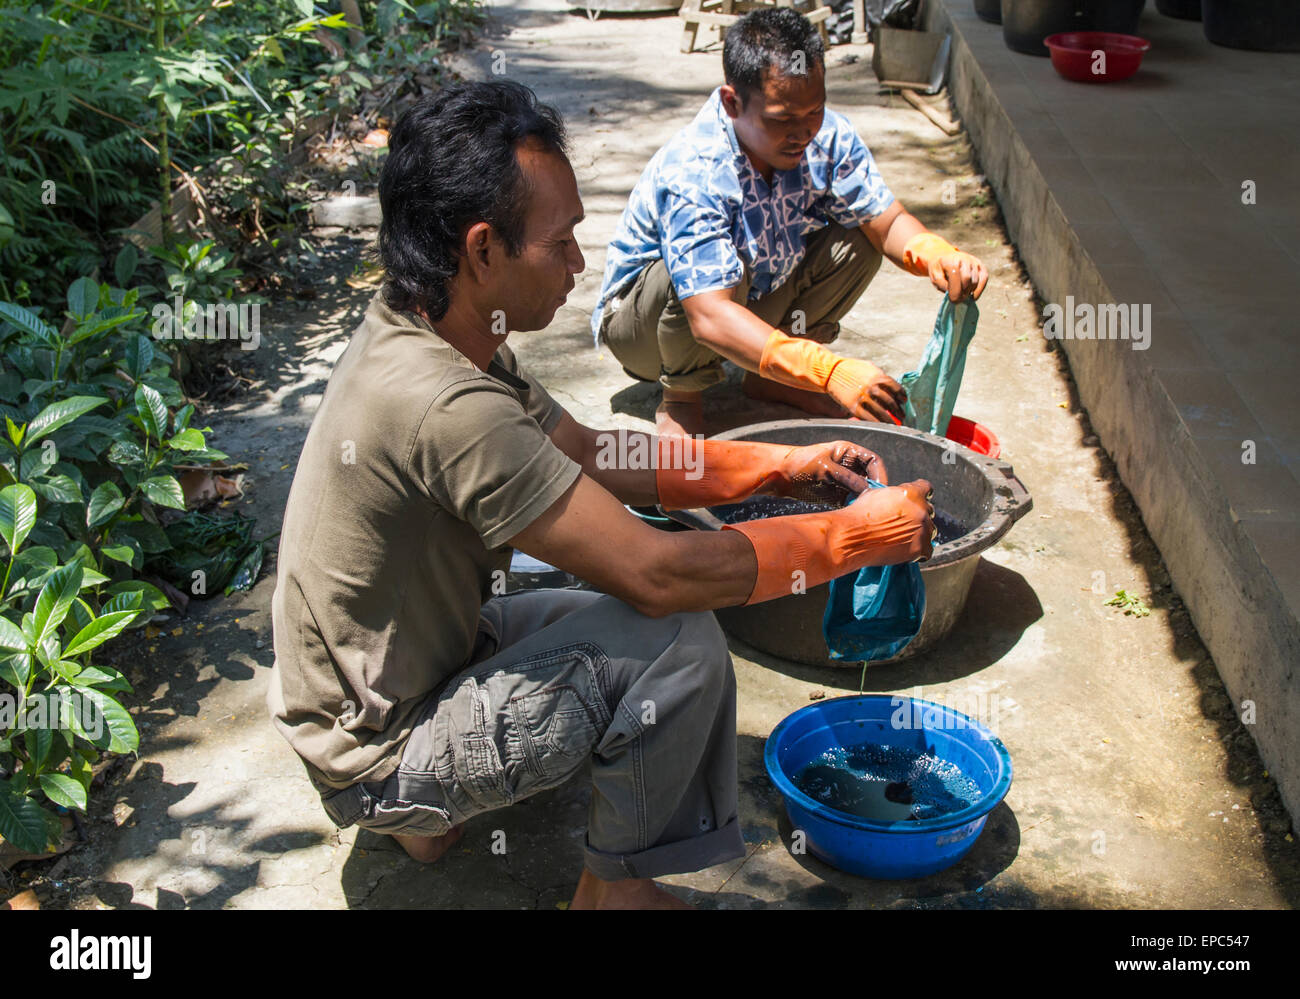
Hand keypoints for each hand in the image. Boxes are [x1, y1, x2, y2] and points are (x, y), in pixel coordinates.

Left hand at [760, 441, 888, 503]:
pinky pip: (851, 502)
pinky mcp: (836, 494)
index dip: (880, 475)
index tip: (881, 490)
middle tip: (875, 504)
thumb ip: (847, 478)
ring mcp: (843, 480)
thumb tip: (867, 490)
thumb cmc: (800, 464)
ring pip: (862, 492)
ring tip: (862, 510)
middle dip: (874, 490)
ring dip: (864, 501)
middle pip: (870, 478)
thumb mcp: (825, 469)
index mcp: (848, 452)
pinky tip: (852, 514)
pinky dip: (854, 508)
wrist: (778, 476)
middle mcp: (848, 466)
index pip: (873, 461)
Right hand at [825, 358, 906, 422]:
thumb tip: (891, 386)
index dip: (902, 396)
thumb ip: (880, 376)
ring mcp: (864, 398)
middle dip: (898, 411)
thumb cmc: (850, 369)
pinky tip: (881, 425)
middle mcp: (873, 388)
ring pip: (882, 413)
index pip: (897, 389)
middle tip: (902, 416)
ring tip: (894, 424)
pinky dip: (877, 423)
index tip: (904, 401)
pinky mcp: (854, 407)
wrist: (832, 372)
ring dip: (890, 420)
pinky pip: (869, 418)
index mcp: (878, 377)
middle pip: (891, 403)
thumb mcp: (869, 368)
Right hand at [846, 478, 934, 563]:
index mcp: (911, 493)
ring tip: (904, 536)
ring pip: (930, 530)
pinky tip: (907, 549)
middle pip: (929, 510)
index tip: (918, 498)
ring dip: (920, 532)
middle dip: (918, 515)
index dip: (921, 493)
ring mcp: (923, 530)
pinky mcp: (921, 549)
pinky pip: (928, 551)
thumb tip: (891, 498)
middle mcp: (921, 510)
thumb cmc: (859, 516)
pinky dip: (920, 551)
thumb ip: (890, 494)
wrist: (852, 537)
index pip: (926, 488)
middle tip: (904, 521)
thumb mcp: (873, 494)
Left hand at [928, 250, 988, 302]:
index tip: (953, 301)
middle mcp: (965, 259)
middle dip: (962, 293)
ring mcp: (974, 262)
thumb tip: (951, 292)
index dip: (955, 292)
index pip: (956, 278)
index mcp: (952, 261)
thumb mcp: (934, 276)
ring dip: (969, 291)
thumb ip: (941, 284)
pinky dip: (979, 289)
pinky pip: (984, 278)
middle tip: (957, 299)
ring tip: (962, 295)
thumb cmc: (940, 269)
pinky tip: (973, 296)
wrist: (945, 257)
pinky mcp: (980, 265)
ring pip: (975, 281)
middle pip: (967, 280)